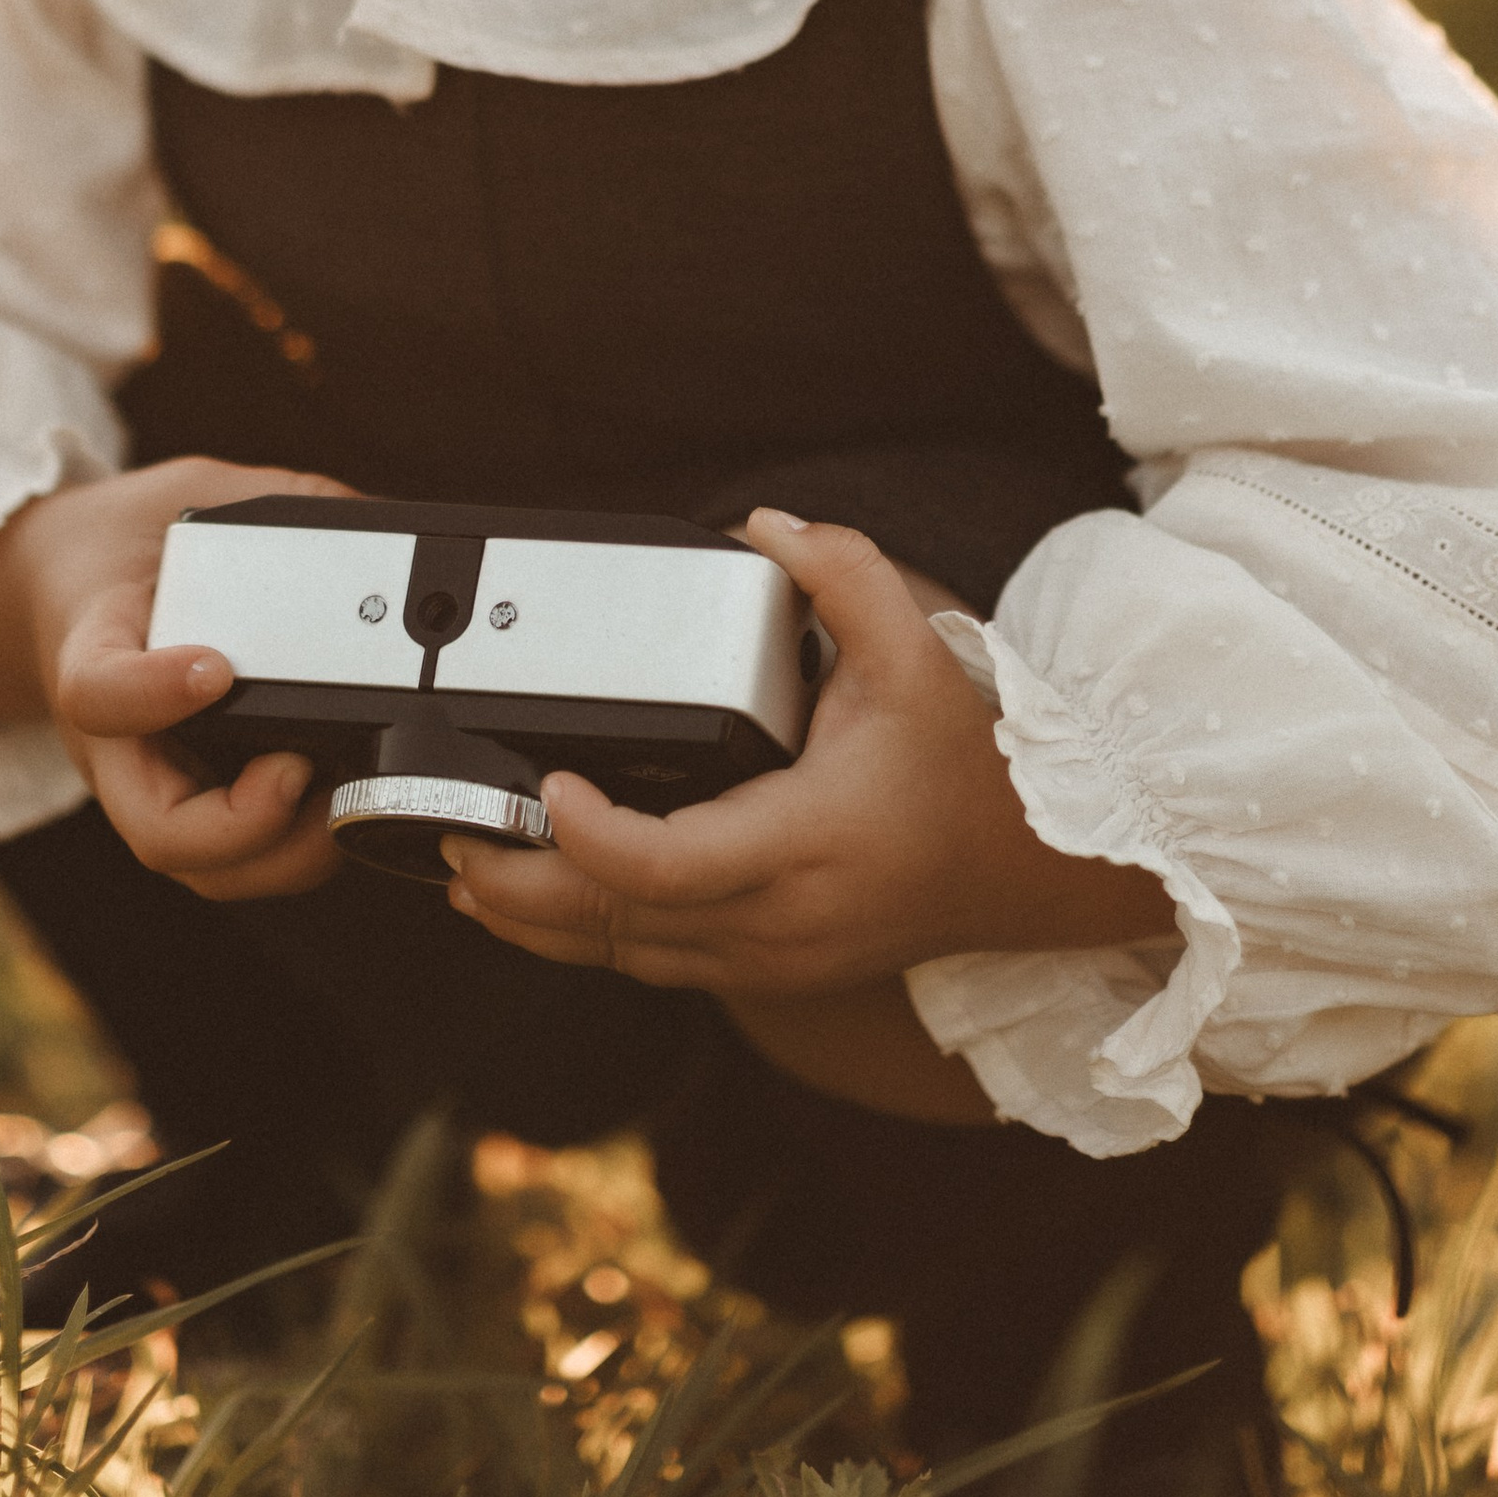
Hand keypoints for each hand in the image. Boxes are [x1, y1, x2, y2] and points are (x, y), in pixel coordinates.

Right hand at [20, 458, 354, 901]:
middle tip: (305, 766)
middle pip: (159, 834)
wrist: (67, 586)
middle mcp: (116, 741)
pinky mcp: (193, 802)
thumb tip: (376, 518)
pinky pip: (239, 859)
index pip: (99, 693)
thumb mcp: (187, 491)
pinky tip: (346, 789)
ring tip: (344, 787)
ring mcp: (154, 783)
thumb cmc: (131, 547)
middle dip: (246, 829)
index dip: (152, 694)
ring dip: (284, 853)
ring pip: (206, 869)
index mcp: (92, 652)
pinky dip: (295, 846)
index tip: (213, 668)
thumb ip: (273, 500)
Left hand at [441, 510, 1176, 990]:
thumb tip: (762, 526)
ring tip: (469, 868)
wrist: (1041, 868)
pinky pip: (658, 964)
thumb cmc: (974, 765)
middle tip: (456, 836)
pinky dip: (591, 938)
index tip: (544, 782)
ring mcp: (774, 959)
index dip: (588, 835)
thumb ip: (841, 571)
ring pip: (628, 958)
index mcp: (805, 843)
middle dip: (523, 888)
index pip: (666, 864)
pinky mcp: (771, 970)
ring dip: (542, 922)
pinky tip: (543, 903)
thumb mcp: (917, 648)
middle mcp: (781, 919)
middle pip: (619, 926)